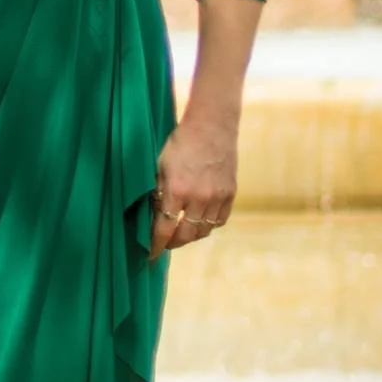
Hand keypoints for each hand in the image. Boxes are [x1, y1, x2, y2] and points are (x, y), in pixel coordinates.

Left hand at [147, 108, 238, 262]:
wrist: (211, 125)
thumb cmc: (180, 142)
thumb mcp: (161, 166)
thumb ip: (158, 193)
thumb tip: (153, 217)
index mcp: (177, 190)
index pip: (164, 229)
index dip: (156, 245)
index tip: (151, 255)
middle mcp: (199, 198)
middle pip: (185, 235)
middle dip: (172, 244)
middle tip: (165, 244)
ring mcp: (217, 197)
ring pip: (203, 231)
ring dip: (190, 236)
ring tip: (181, 234)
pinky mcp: (230, 193)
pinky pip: (219, 221)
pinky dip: (208, 226)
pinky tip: (200, 223)